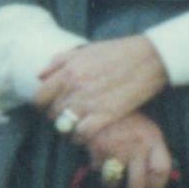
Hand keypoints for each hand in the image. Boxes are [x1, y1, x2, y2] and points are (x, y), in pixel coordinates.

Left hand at [32, 36, 167, 146]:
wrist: (149, 57)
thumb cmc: (118, 52)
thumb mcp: (86, 50)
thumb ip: (60, 61)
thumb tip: (39, 76)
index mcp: (68, 70)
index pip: (40, 97)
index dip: (43, 105)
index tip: (51, 107)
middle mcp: (75, 86)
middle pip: (52, 113)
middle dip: (57, 117)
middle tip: (67, 117)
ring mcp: (89, 101)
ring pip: (63, 125)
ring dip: (67, 129)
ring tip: (75, 128)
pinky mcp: (105, 114)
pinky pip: (81, 134)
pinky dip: (80, 137)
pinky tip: (85, 135)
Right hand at [82, 113, 177, 187]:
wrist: (96, 94)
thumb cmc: (120, 114)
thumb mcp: (141, 127)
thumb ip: (148, 149)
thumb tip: (149, 180)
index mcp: (153, 138)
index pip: (161, 171)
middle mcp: (138, 146)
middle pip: (138, 186)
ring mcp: (118, 149)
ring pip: (114, 182)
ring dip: (109, 184)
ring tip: (105, 180)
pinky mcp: (98, 149)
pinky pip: (95, 168)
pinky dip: (93, 165)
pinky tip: (92, 155)